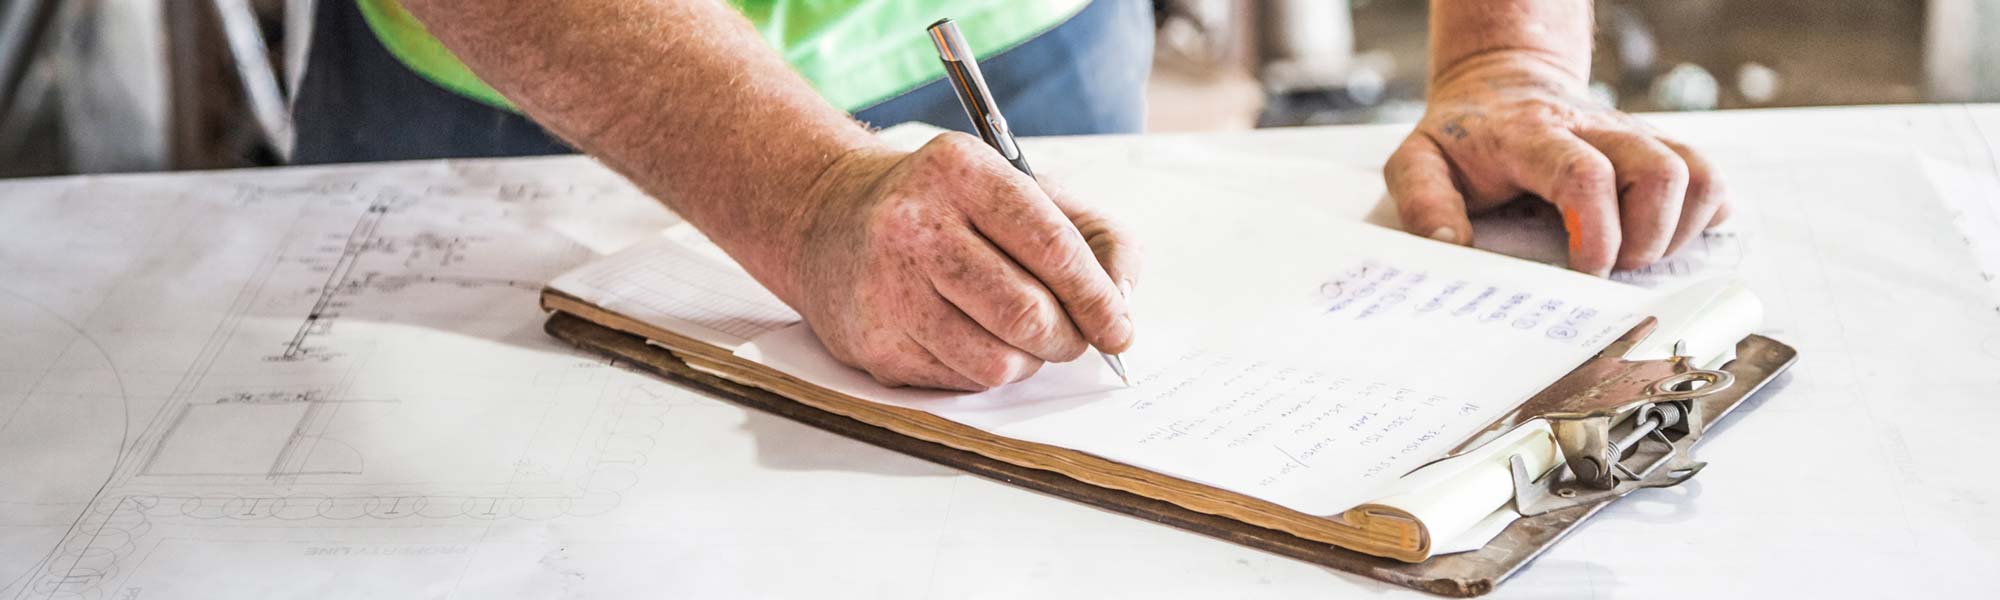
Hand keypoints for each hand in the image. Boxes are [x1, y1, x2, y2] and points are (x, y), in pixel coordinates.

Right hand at [781, 133, 1140, 390]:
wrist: (832, 219)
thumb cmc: (949, 208)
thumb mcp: (1025, 190)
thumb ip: (1095, 235)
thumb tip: (1122, 302)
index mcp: (962, 170)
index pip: (1052, 247)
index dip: (1098, 299)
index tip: (1119, 328)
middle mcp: (915, 223)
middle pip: (1027, 313)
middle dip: (1068, 338)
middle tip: (1074, 338)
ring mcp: (886, 286)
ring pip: (996, 362)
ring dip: (1029, 361)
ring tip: (1021, 335)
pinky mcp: (873, 341)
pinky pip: (960, 382)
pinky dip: (984, 370)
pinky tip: (969, 336)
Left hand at [1384, 52, 1729, 274]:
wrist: (1501, 85)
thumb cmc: (1464, 136)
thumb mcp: (1418, 161)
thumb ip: (1423, 202)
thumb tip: (1450, 246)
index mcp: (1534, 136)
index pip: (1584, 174)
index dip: (1598, 231)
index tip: (1588, 271)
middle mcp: (1596, 130)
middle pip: (1660, 171)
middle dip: (1648, 238)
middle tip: (1612, 270)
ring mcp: (1634, 137)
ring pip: (1698, 173)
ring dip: (1679, 231)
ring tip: (1638, 257)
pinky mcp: (1658, 149)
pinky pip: (1709, 180)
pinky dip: (1701, 218)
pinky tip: (1662, 239)